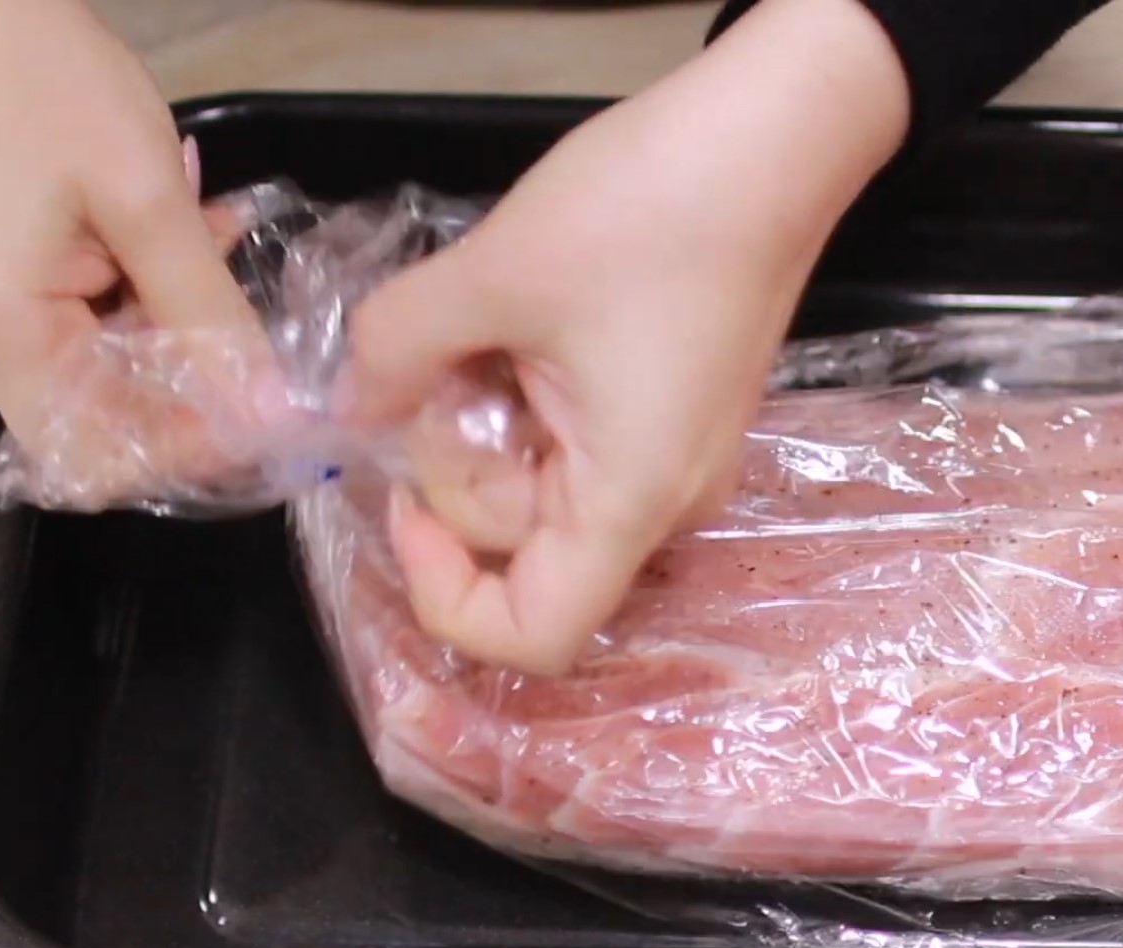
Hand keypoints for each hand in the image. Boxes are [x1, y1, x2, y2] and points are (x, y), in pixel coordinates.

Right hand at [0, 0, 267, 502]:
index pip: (100, 454)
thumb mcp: (147, 200)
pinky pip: (68, 339)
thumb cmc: (43, 84)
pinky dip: (130, 302)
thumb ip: (209, 315)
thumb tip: (271, 411)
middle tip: (244, 301)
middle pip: (101, 419)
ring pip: (95, 378)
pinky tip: (159, 238)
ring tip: (198, 233)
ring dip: (167, 326)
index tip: (265, 416)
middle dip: (189, 374)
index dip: (190, 449)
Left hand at [348, 0, 908, 673]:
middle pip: (525, 553)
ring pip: (544, 496)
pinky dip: (524, 405)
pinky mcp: (672, 419)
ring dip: (486, 427)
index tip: (402, 498)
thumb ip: (396, 352)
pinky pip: (575, 450)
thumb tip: (350, 404)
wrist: (772, 137)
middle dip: (455, 468)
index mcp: (630, 498)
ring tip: (484, 326)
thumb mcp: (493, 272)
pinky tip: (517, 327)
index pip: (532, 635)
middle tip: (436, 361)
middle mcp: (665, 504)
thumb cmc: (651, 209)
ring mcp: (675, 463)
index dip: (443, 593)